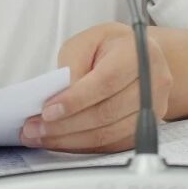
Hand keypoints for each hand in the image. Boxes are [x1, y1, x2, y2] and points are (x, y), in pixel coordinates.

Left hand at [20, 21, 171, 152]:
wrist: (140, 58)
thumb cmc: (110, 47)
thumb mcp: (86, 42)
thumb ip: (72, 65)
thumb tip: (58, 97)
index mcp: (138, 53)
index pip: (105, 82)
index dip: (75, 100)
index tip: (47, 110)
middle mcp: (153, 83)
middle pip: (106, 112)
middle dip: (65, 124)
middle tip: (34, 128)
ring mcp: (154, 109)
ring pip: (109, 134)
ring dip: (70, 140)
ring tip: (41, 137)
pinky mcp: (146, 128)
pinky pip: (112, 145)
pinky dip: (83, 146)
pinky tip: (61, 142)